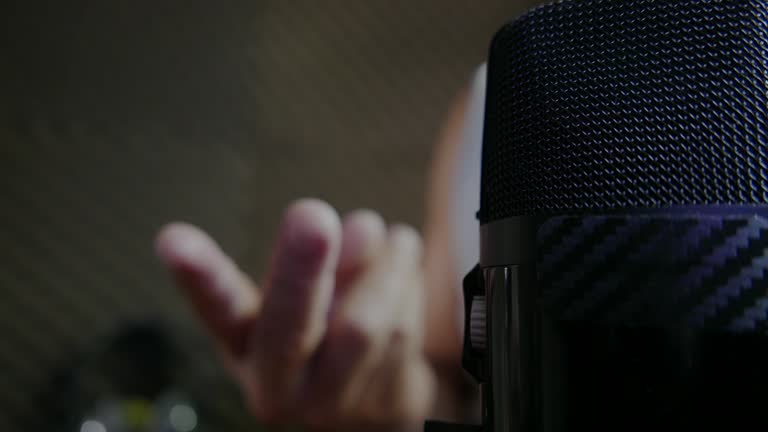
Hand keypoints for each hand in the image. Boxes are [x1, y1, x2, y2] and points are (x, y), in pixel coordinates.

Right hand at [155, 199, 435, 430]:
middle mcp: (281, 385)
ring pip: (367, 322)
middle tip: (310, 213)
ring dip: (387, 265)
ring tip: (393, 238)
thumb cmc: (317, 342)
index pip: (219, 309)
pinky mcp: (386, 403)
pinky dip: (410, 287)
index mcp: (245, 349)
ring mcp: (335, 403)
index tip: (172, 240)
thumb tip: (360, 229)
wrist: (367, 411)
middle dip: (301, 268)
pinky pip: (406, 330)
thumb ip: (317, 265)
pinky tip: (405, 276)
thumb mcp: (296, 305)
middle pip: (293, 326)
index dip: (199, 278)